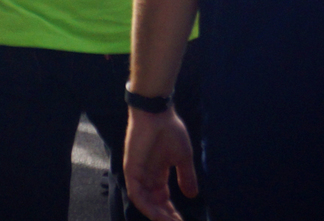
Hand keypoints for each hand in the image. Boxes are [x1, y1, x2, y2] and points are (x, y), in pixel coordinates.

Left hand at [124, 106, 198, 220]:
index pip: (162, 199)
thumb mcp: (183, 157)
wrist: (158, 112)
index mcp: (157, 173)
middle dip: (165, 216)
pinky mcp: (131, 169)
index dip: (171, 212)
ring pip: (144, 202)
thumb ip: (186, 176)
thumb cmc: (170, 130)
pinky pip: (136, 193)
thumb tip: (193, 195)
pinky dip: (145, 205)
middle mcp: (146, 176)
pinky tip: (157, 213)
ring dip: (156, 214)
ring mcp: (138, 173)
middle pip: (154, 203)